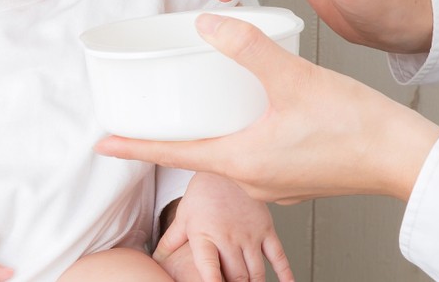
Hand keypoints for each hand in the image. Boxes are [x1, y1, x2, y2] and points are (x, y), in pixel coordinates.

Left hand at [96, 14, 438, 203]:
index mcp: (242, 162)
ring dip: (208, 131)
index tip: (102, 144)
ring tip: (195, 103)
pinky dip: (240, 133)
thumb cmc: (355, 125)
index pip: (172, 154)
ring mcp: (276, 183)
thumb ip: (247, 47)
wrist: (405, 156)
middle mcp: (253, 180)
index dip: (134, 148)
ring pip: (227, 153)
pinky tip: (250, 110)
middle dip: (170, 134)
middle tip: (146, 112)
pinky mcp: (297, 176)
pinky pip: (254, 156)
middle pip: (196, 154)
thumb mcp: (292, 76)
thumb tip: (208, 24)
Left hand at [155, 173, 292, 281]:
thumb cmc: (203, 194)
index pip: (208, 267)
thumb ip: (170, 242)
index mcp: (205, 236)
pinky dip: (285, 273)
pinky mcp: (266, 229)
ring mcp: (249, 234)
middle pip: (236, 276)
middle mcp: (228, 237)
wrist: (226, 167)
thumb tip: (153, 260)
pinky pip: (278, 256)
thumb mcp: (183, 217)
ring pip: (256, 272)